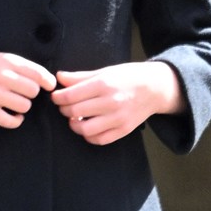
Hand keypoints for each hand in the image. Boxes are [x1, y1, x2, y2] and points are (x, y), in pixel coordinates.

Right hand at [0, 52, 55, 128]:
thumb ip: (20, 66)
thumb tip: (45, 79)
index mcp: (7, 61)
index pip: (38, 74)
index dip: (48, 82)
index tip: (48, 86)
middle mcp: (1, 77)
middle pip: (33, 91)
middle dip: (31, 94)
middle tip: (23, 93)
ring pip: (24, 106)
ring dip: (23, 107)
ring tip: (15, 103)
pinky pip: (10, 121)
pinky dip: (15, 121)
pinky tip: (13, 116)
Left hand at [51, 61, 183, 145]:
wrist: (155, 88)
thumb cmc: (128, 76)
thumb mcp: (104, 71)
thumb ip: (80, 76)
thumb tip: (59, 77)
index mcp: (104, 84)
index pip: (71, 95)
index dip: (58, 97)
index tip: (55, 96)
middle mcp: (110, 102)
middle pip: (75, 112)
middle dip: (64, 109)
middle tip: (63, 106)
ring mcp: (118, 118)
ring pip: (85, 129)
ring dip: (74, 125)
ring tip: (74, 118)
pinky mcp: (123, 130)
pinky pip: (100, 139)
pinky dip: (88, 136)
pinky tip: (86, 128)